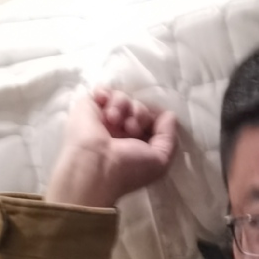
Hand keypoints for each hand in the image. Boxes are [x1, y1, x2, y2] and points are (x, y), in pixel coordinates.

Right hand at [45, 88, 178, 207]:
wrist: (94, 166)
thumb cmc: (128, 168)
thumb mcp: (160, 161)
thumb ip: (170, 137)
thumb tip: (169, 115)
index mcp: (137, 143)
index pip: (152, 121)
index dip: (156, 120)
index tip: (151, 127)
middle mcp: (121, 131)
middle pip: (139, 107)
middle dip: (140, 113)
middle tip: (132, 127)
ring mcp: (104, 118)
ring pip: (123, 98)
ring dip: (123, 106)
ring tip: (115, 120)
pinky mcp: (88, 107)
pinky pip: (102, 90)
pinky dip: (105, 93)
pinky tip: (104, 106)